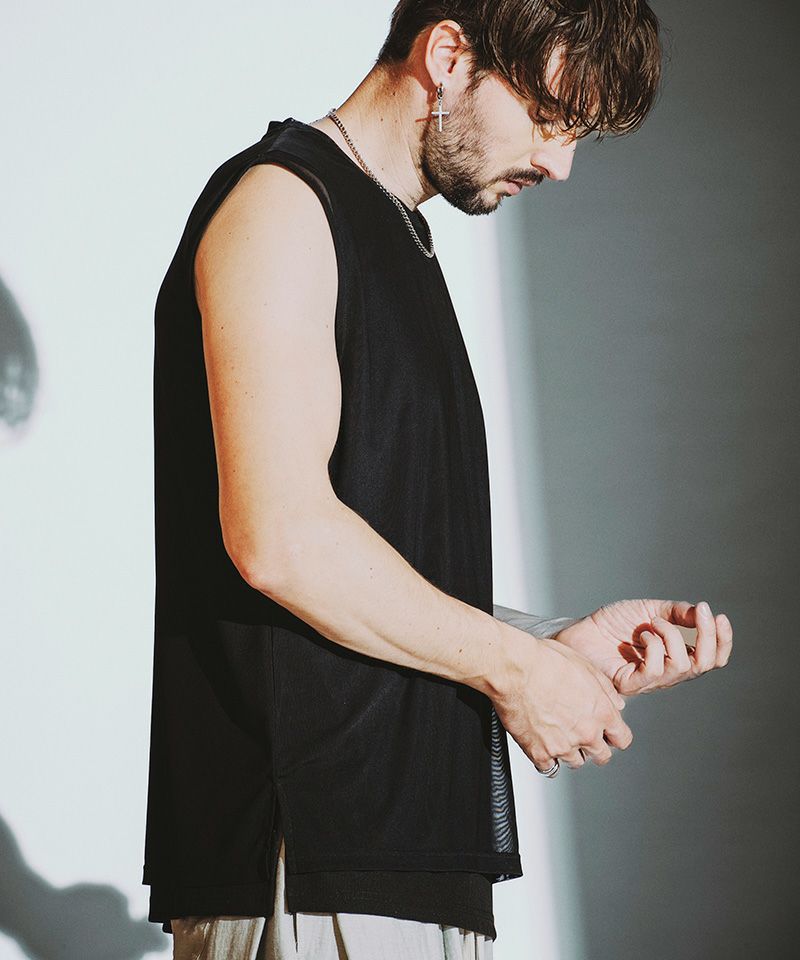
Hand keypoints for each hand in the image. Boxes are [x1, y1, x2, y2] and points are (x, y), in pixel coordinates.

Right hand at [492, 626, 632, 771]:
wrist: (514, 669)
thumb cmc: (546, 662)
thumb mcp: (586, 666)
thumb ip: (606, 690)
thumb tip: (616, 704)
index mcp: (601, 713)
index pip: (622, 739)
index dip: (615, 736)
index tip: (609, 734)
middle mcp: (586, 733)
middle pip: (602, 756)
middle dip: (595, 747)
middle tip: (584, 736)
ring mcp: (563, 746)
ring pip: (576, 762)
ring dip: (570, 751)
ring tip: (558, 734)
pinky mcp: (539, 753)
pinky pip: (549, 768)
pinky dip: (546, 759)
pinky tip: (542, 744)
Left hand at [553, 598, 732, 696]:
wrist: (579, 631)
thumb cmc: (611, 624)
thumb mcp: (649, 610)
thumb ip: (677, 613)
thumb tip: (702, 612)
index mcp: (674, 655)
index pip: (711, 658)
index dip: (722, 641)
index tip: (719, 616)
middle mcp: (667, 671)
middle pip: (705, 665)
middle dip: (709, 637)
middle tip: (702, 613)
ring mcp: (651, 680)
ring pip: (682, 666)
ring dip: (672, 636)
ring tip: (653, 622)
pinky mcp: (632, 684)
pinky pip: (657, 670)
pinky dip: (655, 646)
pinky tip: (642, 635)